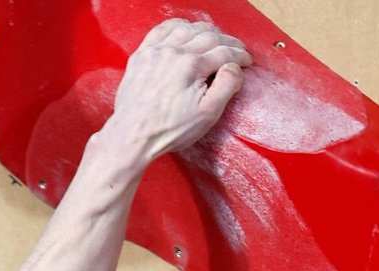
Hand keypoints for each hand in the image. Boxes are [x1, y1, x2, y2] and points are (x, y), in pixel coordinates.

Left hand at [109, 18, 250, 161]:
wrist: (133, 136)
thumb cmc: (168, 130)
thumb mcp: (207, 114)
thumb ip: (226, 86)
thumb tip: (234, 67)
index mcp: (192, 65)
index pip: (224, 51)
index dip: (239, 55)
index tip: (246, 60)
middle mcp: (174, 51)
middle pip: (208, 36)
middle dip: (226, 41)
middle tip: (235, 49)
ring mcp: (156, 51)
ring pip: (186, 28)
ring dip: (204, 31)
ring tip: (214, 38)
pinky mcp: (142, 55)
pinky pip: (162, 30)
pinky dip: (177, 26)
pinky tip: (184, 30)